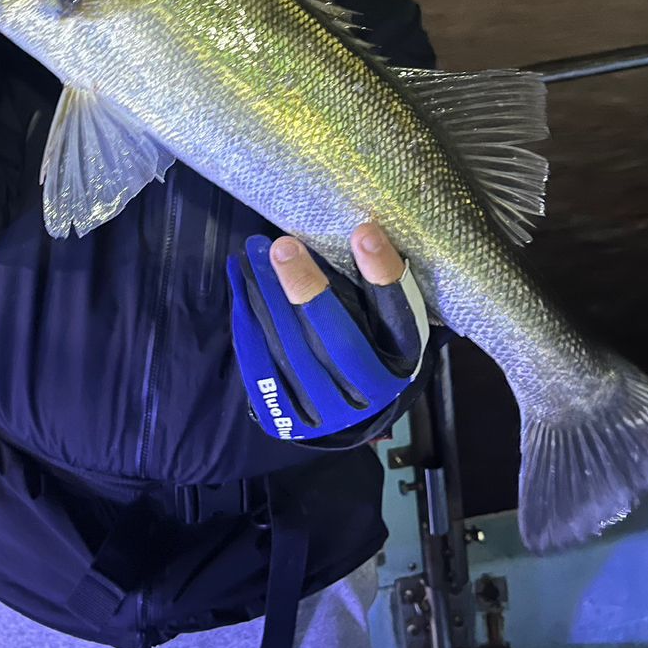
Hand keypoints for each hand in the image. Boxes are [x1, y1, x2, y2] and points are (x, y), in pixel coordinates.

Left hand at [226, 223, 430, 443]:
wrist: (349, 407)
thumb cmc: (367, 338)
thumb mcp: (383, 315)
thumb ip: (371, 283)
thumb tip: (348, 229)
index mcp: (404, 358)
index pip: (397, 315)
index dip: (382, 275)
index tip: (364, 231)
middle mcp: (373, 391)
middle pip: (340, 341)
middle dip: (308, 290)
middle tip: (282, 246)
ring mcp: (331, 411)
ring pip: (296, 353)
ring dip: (270, 301)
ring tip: (255, 258)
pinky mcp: (292, 419)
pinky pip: (265, 368)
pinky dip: (250, 325)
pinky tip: (243, 287)